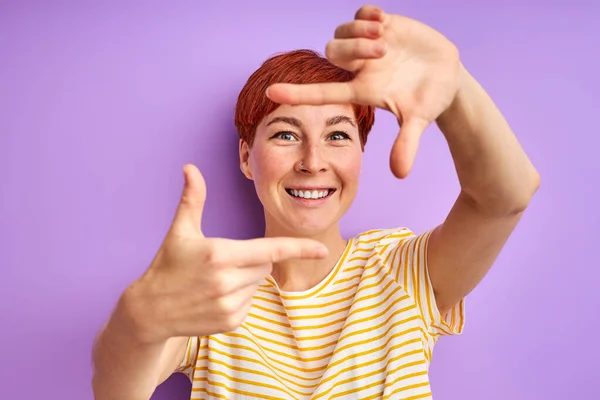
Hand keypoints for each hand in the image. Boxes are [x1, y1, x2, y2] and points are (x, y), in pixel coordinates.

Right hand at [123, 165, 327, 342]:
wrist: (150, 310)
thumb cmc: (168, 265)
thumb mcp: (180, 231)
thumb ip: (192, 198)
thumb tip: (190, 167)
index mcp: (220, 255)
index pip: (269, 250)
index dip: (298, 249)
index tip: (321, 250)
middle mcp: (227, 282)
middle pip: (265, 265)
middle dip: (253, 259)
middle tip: (224, 261)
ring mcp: (229, 305)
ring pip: (259, 284)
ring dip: (246, 279)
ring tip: (215, 281)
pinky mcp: (230, 322)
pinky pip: (250, 303)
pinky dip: (240, 298)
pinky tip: (215, 297)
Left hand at [266, 5, 460, 177]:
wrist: (447, 77)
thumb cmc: (429, 101)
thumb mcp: (418, 120)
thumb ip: (406, 144)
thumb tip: (400, 174)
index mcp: (362, 90)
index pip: (322, 92)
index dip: (297, 93)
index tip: (271, 93)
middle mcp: (360, 67)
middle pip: (332, 52)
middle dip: (353, 48)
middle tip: (383, 51)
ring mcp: (369, 44)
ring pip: (342, 31)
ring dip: (360, 31)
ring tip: (385, 37)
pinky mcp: (383, 24)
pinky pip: (361, 12)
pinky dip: (367, 13)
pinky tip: (383, 20)